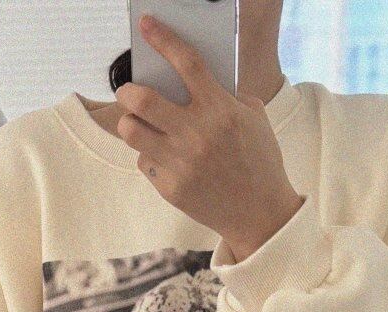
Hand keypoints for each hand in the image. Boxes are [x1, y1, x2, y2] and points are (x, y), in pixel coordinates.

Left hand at [115, 15, 304, 261]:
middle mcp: (196, 134)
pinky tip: (160, 156)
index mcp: (219, 109)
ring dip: (128, 122)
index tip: (145, 23)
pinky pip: (144, 161)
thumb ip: (226, 96)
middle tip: (128, 91)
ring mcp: (180, 162)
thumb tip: (192, 80)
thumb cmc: (258, 160)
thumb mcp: (253, 118)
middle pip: (142, 100)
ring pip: (131, 132)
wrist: (259, 212)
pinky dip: (147, 154)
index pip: (186, 63)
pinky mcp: (169, 187)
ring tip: (136, 123)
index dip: (163, 38)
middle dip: (127, 90)